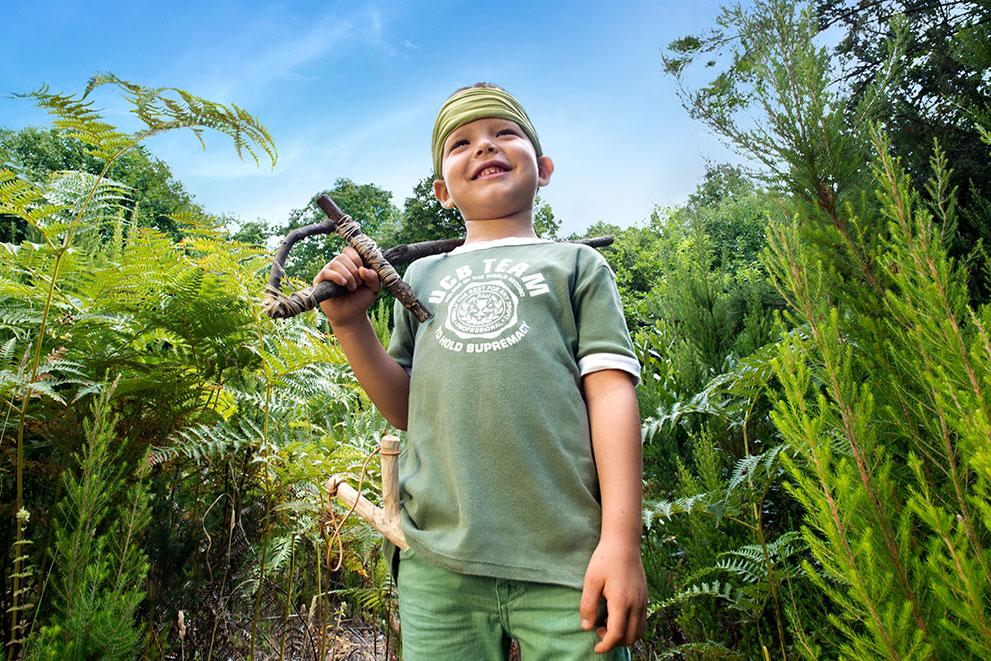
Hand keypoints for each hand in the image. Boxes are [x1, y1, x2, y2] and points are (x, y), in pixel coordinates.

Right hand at [312, 247, 381, 326]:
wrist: (351, 316)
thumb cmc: (361, 300)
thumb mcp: (374, 288)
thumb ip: (374, 277)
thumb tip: (362, 269)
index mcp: (349, 263)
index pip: (350, 250)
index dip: (357, 259)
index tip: (363, 272)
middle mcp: (337, 265)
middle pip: (343, 256)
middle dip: (354, 270)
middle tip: (358, 284)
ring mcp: (328, 272)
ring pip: (335, 263)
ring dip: (347, 275)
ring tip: (352, 288)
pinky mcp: (320, 281)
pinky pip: (326, 272)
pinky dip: (336, 276)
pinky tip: (343, 284)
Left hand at [579, 538, 646, 653]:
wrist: (624, 542)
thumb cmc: (605, 559)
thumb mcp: (591, 581)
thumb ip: (588, 605)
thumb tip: (586, 626)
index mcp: (622, 601)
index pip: (617, 634)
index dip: (606, 645)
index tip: (596, 648)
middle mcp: (636, 604)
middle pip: (631, 637)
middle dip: (615, 641)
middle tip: (599, 630)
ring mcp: (643, 601)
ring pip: (639, 631)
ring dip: (625, 635)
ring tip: (608, 623)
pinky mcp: (645, 597)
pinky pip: (642, 621)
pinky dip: (631, 626)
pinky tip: (617, 615)